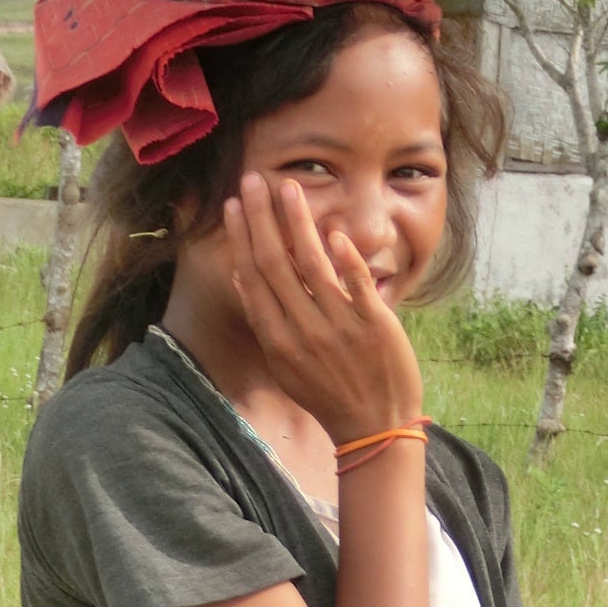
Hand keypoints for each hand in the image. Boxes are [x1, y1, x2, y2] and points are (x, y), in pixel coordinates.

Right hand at [226, 171, 422, 443]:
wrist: (375, 427)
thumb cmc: (329, 393)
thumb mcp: (285, 364)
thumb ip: (264, 320)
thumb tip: (242, 277)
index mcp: (278, 339)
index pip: (253, 277)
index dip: (241, 238)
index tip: (232, 205)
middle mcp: (303, 331)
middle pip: (276, 263)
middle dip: (261, 217)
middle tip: (252, 180)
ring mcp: (340, 327)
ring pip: (313, 265)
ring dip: (298, 223)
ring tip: (288, 188)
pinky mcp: (374, 326)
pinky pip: (357, 284)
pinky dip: (346, 258)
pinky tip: (333, 232)